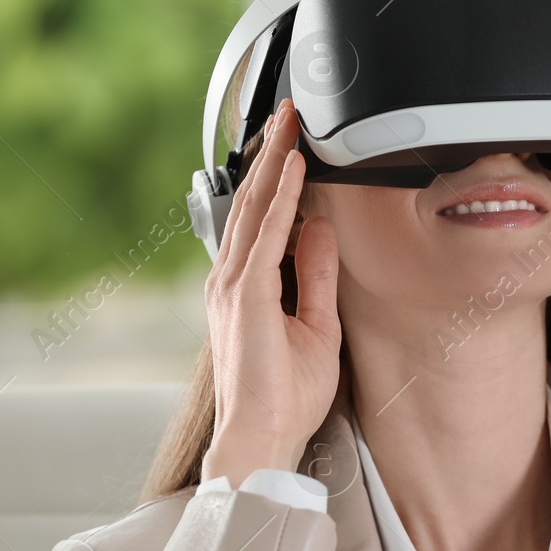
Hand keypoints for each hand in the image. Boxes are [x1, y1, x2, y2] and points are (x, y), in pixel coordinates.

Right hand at [200, 97, 341, 486]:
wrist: (261, 437)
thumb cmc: (284, 397)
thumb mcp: (317, 326)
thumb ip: (315, 275)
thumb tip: (321, 229)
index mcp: (243, 288)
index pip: (263, 219)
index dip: (277, 176)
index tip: (292, 143)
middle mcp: (230, 280)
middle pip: (255, 202)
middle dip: (272, 153)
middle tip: (288, 113)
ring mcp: (232, 285)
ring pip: (257, 207)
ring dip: (275, 161)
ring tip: (290, 123)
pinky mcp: (245, 295)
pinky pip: (268, 233)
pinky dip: (283, 196)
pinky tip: (295, 167)